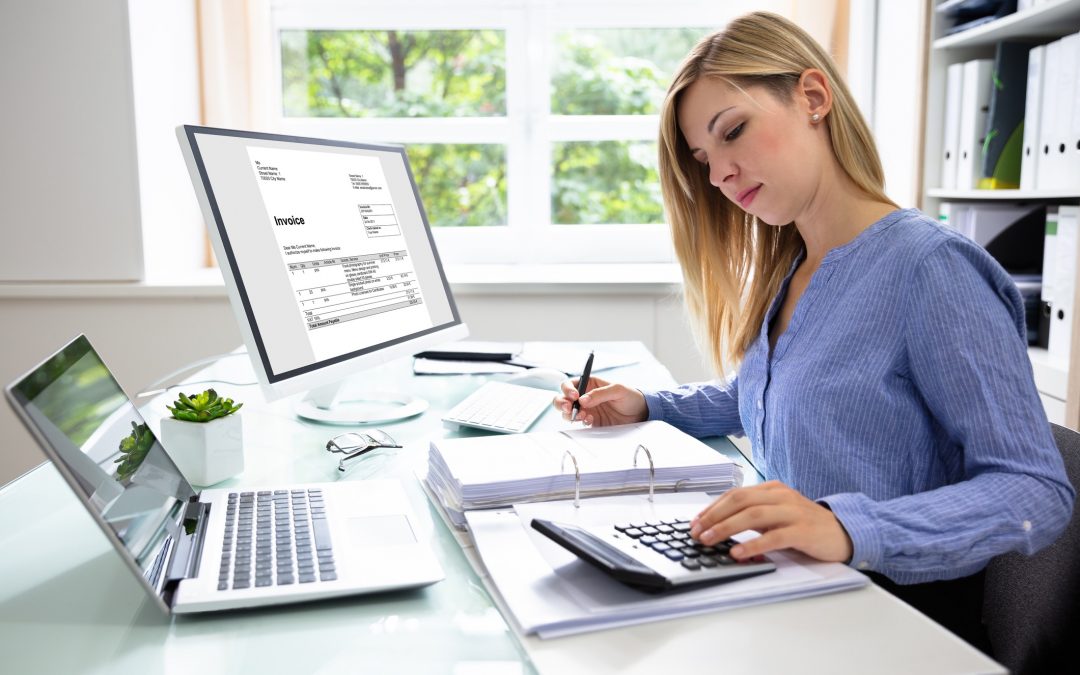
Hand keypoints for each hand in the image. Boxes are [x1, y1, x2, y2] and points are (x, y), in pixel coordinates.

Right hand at [552, 375, 647, 426]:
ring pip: (568, 412)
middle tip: (569, 408)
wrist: (640, 414)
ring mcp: (587, 410)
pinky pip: (579, 422)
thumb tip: (582, 399)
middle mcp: (585, 396)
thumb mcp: (618, 390)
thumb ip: (599, 394)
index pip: (571, 384)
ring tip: (582, 415)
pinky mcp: (591, 422)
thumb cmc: (631, 396)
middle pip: (564, 398)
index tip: (574, 396)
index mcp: (590, 384)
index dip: (568, 389)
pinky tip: (590, 420)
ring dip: (570, 414)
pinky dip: (581, 422)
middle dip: (562, 403)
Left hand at [689, 481, 853, 562]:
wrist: (844, 532)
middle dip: (714, 516)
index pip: (735, 494)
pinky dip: (753, 545)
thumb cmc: (806, 525)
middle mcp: (781, 496)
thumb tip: (720, 526)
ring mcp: (792, 512)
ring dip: (726, 528)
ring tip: (709, 540)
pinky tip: (738, 553)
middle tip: (696, 532)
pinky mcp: (803, 531)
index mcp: (772, 489)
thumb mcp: (777, 514)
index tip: (696, 522)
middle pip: (740, 501)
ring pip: (753, 515)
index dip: (712, 508)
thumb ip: (754, 515)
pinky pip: (774, 537)